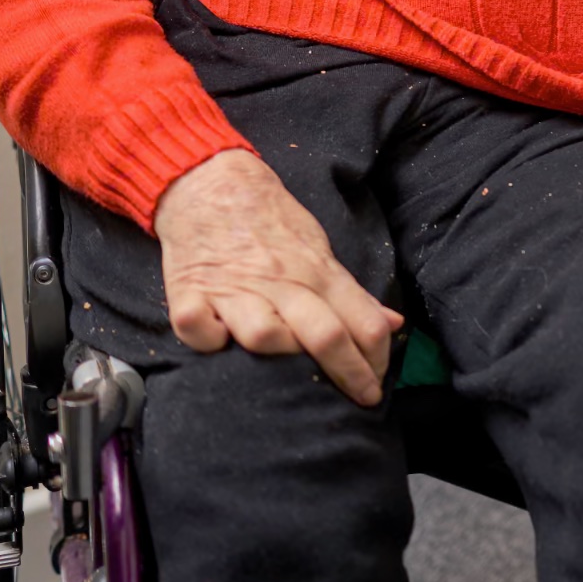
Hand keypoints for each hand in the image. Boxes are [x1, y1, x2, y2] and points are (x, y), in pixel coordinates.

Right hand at [153, 149, 402, 406]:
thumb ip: (352, 293)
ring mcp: (234, 289)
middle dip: (349, 372)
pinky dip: (207, 339)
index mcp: (317, 272)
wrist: (212, 183)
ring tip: (282, 364)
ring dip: (278, 353)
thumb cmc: (271, 222)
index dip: (377, 357)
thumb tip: (393, 323)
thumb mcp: (320, 249)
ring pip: (265, 335)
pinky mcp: (189, 292)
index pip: (360, 320)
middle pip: (324, 335)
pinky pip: (198, 326)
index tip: (378, 384)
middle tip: (362, 398)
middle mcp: (281, 283)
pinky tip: (216, 340)